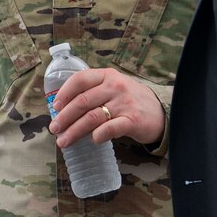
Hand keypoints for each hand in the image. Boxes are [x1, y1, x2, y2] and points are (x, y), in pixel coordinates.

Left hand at [48, 67, 165, 147]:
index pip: (80, 80)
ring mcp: (124, 104)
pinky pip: (110, 129)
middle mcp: (115, 87)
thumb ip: (93, 92)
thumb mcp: (113, 87)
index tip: (54, 107)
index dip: (64, 93)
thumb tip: (62, 109)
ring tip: (63, 141)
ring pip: (92, 117)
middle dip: (64, 117)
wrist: (162, 111)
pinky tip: (92, 140)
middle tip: (54, 129)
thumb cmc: (130, 100)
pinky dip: (98, 135)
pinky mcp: (133, 121)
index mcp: (107, 76)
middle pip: (82, 101)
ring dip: (74, 131)